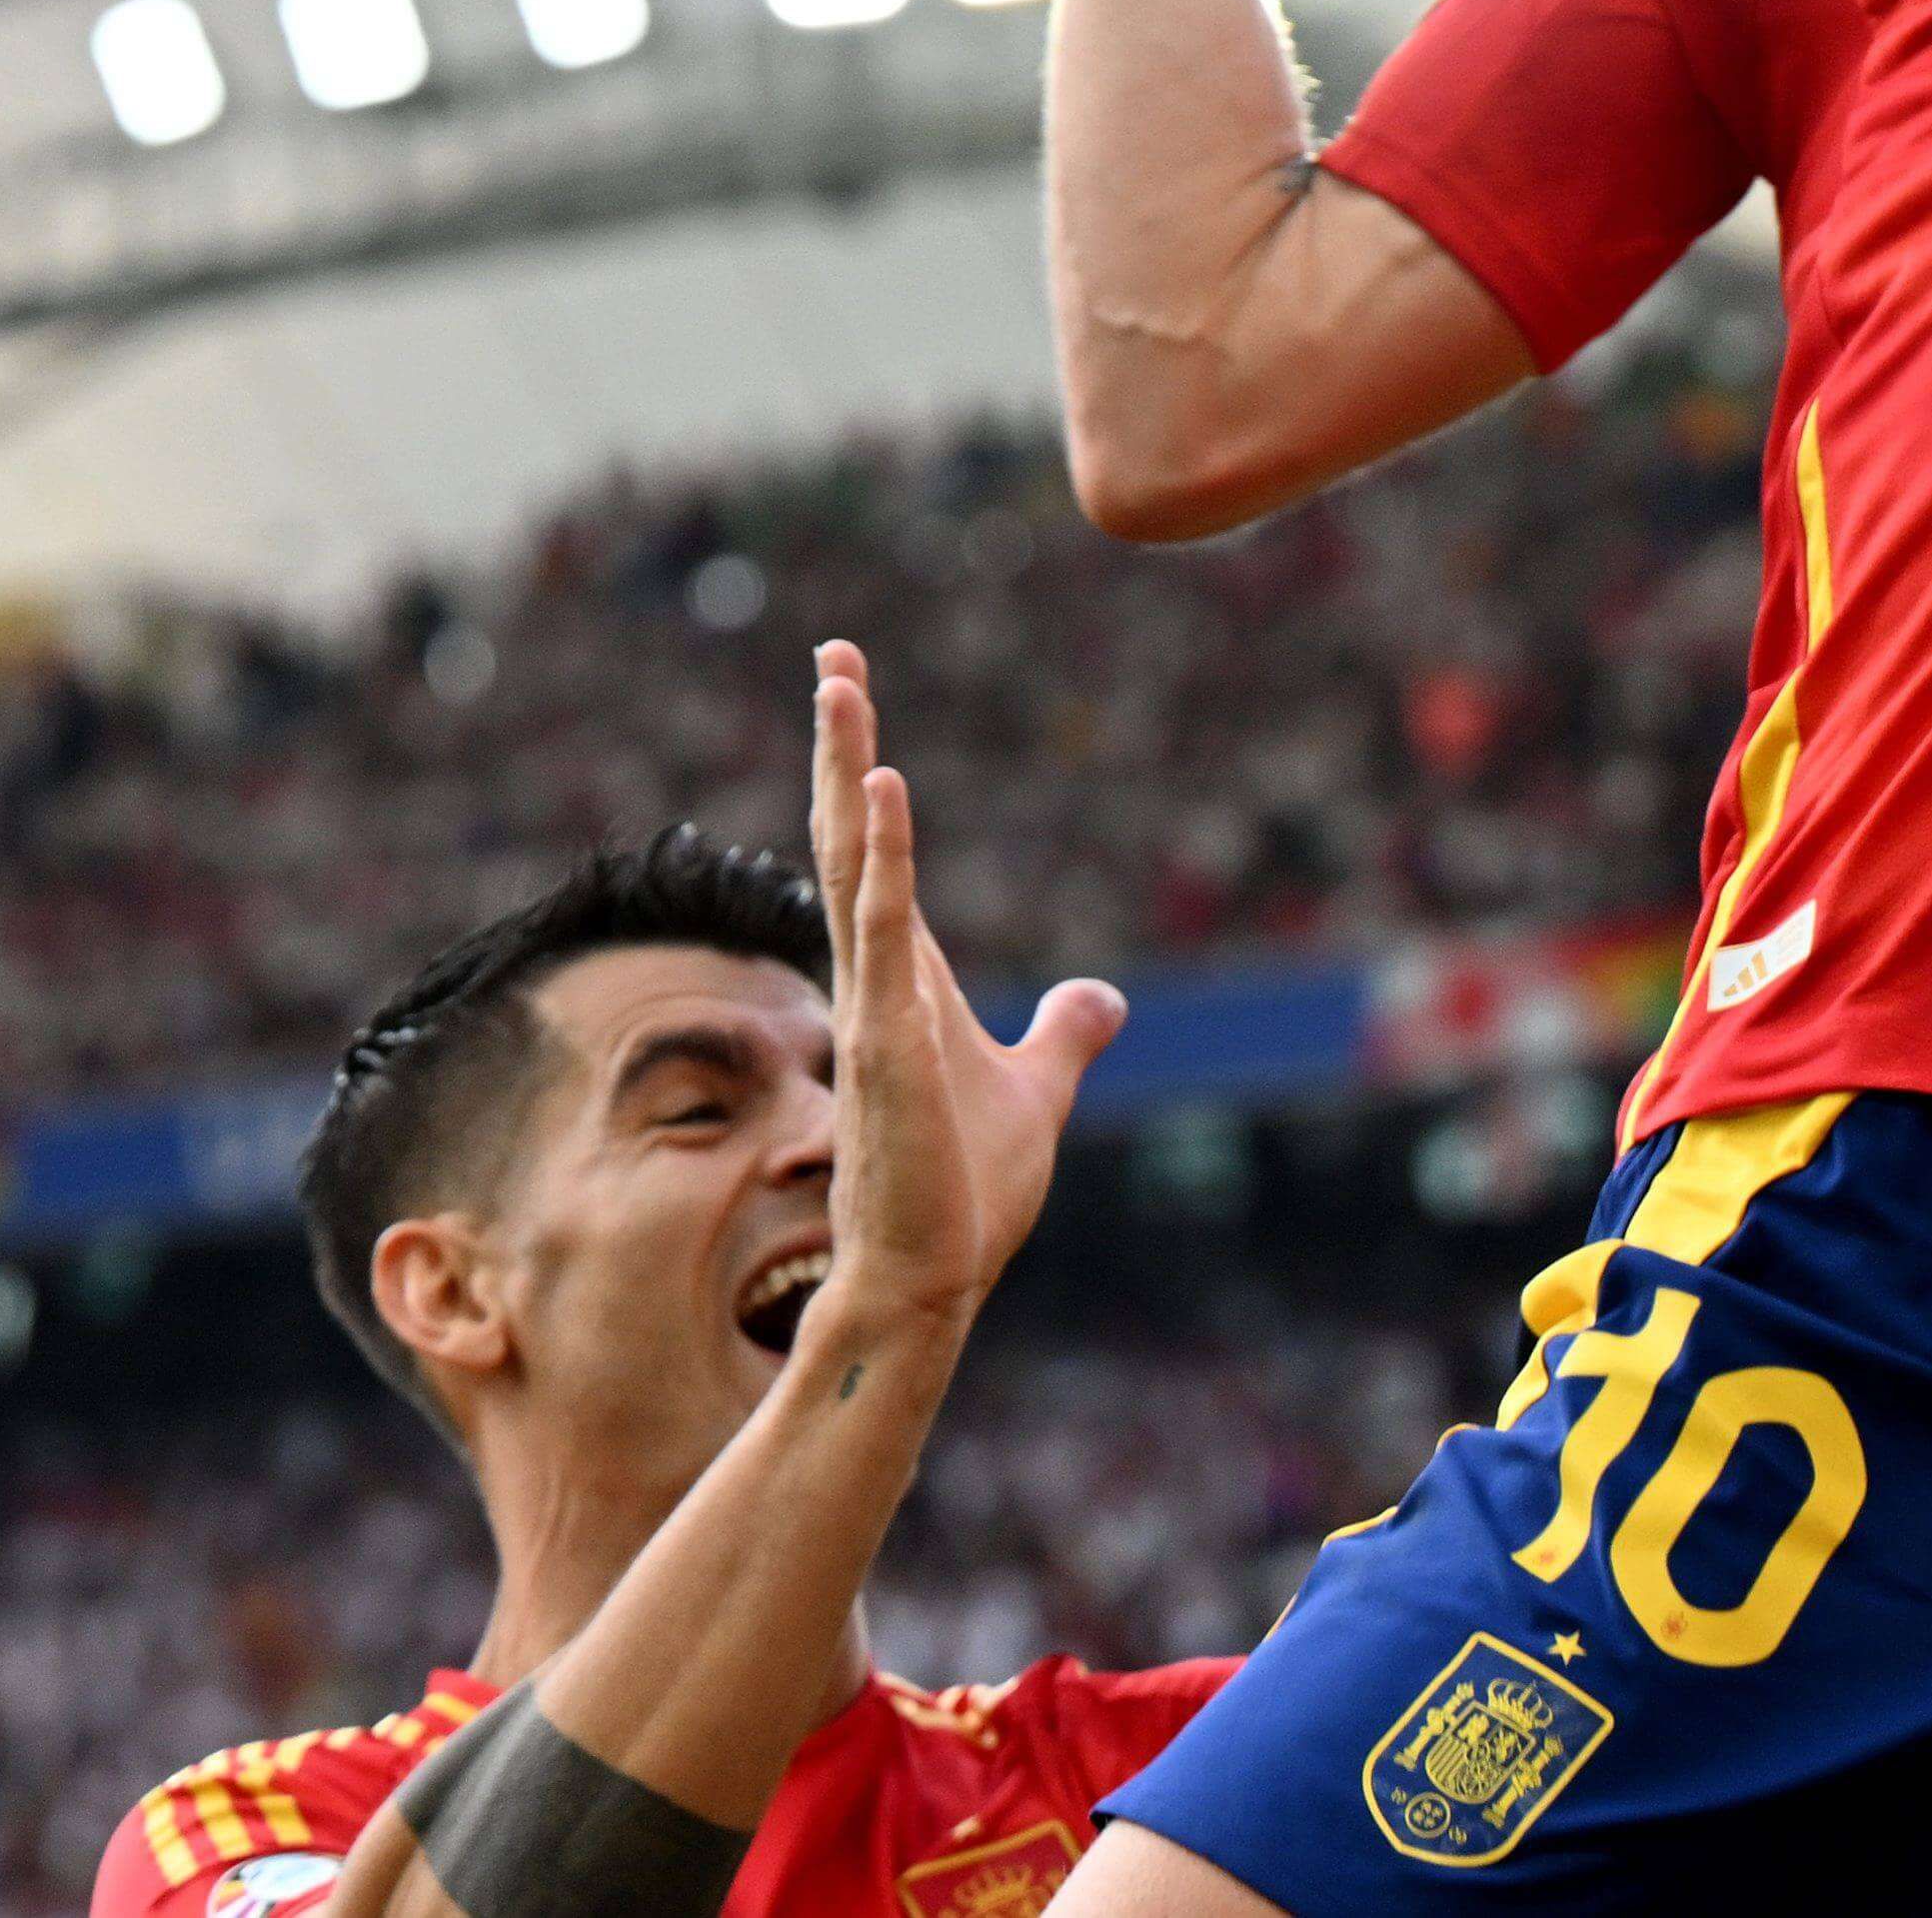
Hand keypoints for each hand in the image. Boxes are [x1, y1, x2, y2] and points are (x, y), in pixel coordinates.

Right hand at [804, 643, 1124, 1343]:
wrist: (938, 1279)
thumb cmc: (970, 1193)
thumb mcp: (1038, 1090)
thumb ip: (1064, 1035)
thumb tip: (1100, 997)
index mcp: (902, 976)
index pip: (870, 853)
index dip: (855, 770)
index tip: (845, 687)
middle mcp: (877, 974)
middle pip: (847, 834)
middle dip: (839, 741)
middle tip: (832, 652)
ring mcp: (873, 1005)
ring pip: (853, 864)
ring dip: (846, 769)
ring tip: (840, 684)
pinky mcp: (885, 1044)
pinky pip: (882, 932)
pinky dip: (884, 857)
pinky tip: (882, 786)